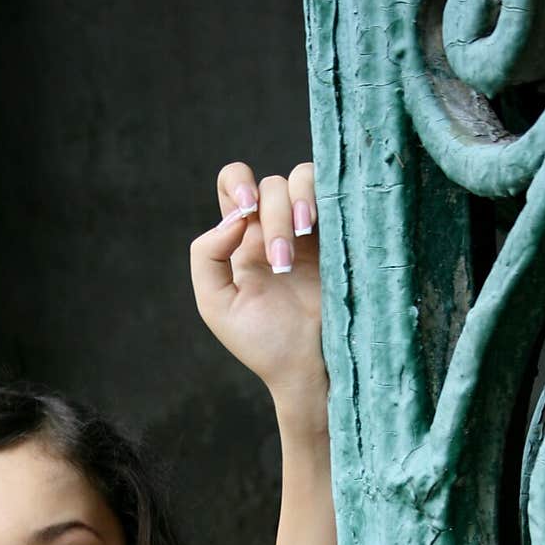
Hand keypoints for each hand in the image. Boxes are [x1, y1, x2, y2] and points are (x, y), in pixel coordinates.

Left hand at [190, 161, 325, 411]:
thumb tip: (234, 217)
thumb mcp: (216, 305)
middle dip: (272, 217)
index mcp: (241, 239)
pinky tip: (315, 228)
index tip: (246, 209)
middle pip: (270, 185)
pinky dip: (321, 197)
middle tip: (280, 262)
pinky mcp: (338, 234)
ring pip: (301, 179)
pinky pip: (331, 191)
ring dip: (296, 206)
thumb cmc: (262, 343)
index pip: (234, 182)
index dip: (238, 180)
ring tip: (301, 241)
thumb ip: (207, 257)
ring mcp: (309, 228)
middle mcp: (274, 226)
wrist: (307, 366)